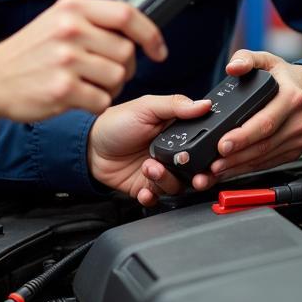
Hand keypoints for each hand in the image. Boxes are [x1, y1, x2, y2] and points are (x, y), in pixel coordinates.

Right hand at [0, 0, 167, 122]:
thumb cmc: (28, 53)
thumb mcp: (56, 21)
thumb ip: (92, 20)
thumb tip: (136, 29)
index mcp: (71, 8)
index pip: (127, 14)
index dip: (150, 34)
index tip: (158, 50)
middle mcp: (69, 29)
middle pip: (126, 51)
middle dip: (126, 68)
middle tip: (106, 73)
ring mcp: (66, 59)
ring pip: (118, 77)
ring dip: (110, 88)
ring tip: (87, 85)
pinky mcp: (62, 89)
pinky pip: (102, 100)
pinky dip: (96, 104)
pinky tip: (77, 98)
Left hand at [88, 93, 212, 204]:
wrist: (90, 147)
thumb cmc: (116, 122)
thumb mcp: (146, 107)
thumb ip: (175, 105)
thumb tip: (204, 103)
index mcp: (177, 132)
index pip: (204, 144)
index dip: (212, 153)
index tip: (212, 159)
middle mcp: (173, 154)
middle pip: (197, 170)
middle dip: (197, 175)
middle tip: (191, 175)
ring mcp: (161, 172)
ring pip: (178, 185)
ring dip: (165, 181)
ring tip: (149, 169)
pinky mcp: (146, 187)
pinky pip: (157, 198)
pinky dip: (152, 196)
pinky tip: (144, 190)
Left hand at [185, 49, 301, 188]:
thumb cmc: (287, 78)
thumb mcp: (268, 60)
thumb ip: (246, 58)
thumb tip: (232, 67)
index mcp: (291, 98)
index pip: (265, 122)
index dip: (243, 136)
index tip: (222, 143)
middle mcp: (298, 121)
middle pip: (264, 144)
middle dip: (236, 156)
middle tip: (214, 163)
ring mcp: (299, 138)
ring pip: (266, 157)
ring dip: (239, 166)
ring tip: (217, 169)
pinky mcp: (295, 150)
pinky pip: (270, 162)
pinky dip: (249, 168)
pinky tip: (231, 170)